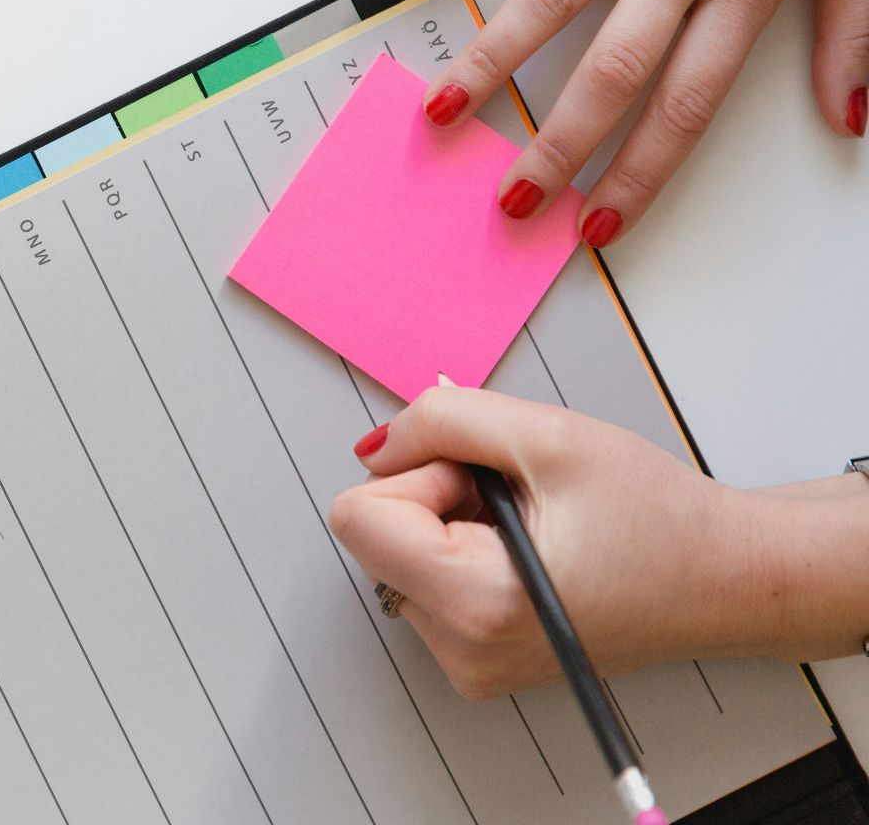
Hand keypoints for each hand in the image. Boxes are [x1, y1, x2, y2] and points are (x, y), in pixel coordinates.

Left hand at [328, 388, 773, 698]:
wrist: (728, 579)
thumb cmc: (659, 517)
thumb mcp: (548, 436)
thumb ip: (442, 422)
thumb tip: (375, 445)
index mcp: (475, 604)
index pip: (358, 518)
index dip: (417, 475)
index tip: (485, 480)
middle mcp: (461, 650)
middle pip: (374, 536)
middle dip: (436, 497)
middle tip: (520, 502)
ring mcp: (466, 664)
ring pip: (398, 555)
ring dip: (452, 523)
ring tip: (536, 529)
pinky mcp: (474, 660)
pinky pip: (425, 581)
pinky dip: (464, 551)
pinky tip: (531, 553)